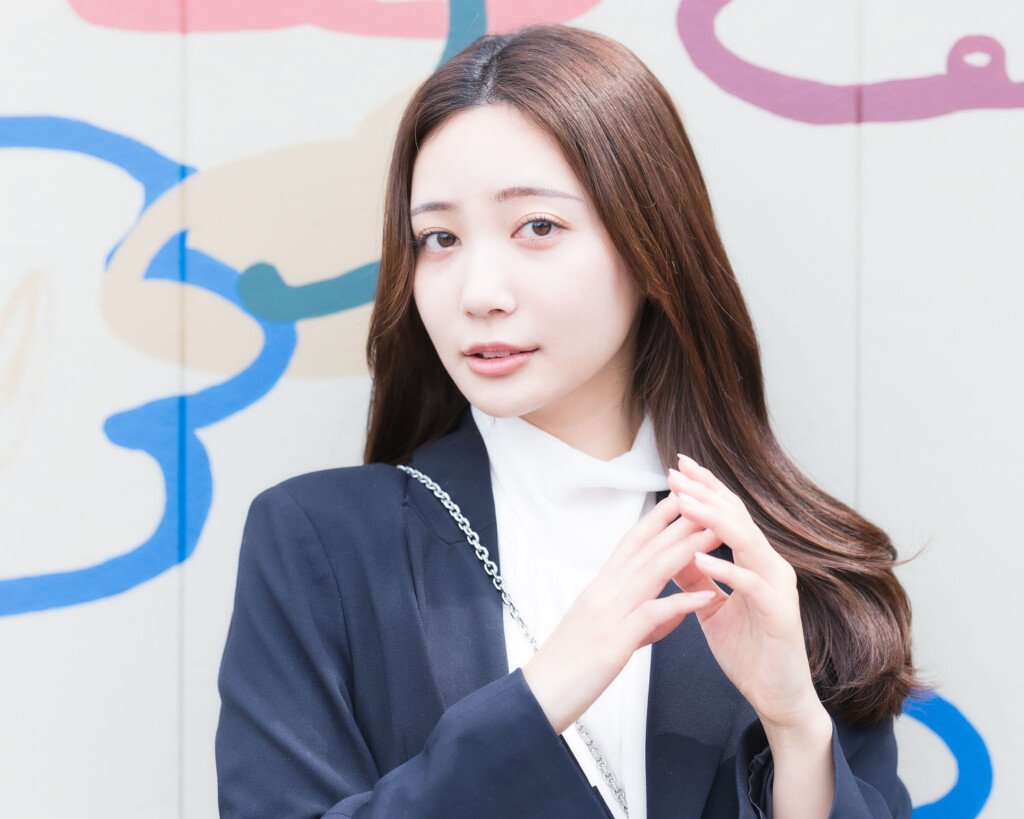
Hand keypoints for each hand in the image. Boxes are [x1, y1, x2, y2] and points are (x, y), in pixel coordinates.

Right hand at [522, 495, 719, 733]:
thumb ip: (637, 620)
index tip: (681, 497)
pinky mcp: (612, 644)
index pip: (631, 543)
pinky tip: (706, 597)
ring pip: (650, 572)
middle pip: (644, 548)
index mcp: (599, 589)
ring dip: (685, 550)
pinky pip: (650, 617)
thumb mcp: (604, 635)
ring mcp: (606, 616)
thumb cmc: (568, 669)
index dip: (657, 518)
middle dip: (678, 522)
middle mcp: (602, 593)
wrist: (537, 697)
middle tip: (707, 499)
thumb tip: (668, 614)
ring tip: (714, 534)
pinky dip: (679, 604)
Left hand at [667, 455, 828, 738]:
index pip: (729, 514)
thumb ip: (696, 576)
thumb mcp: (711, 606)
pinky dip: (725, 569)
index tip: (677, 466)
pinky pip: (752, 586)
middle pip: (738, 517)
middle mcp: (771, 566)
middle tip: (677, 470)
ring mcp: (779, 589)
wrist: (776, 697)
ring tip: (684, 502)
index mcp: (755, 561)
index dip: (705, 488)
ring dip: (714, 520)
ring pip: (748, 542)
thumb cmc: (747, 649)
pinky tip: (700, 558)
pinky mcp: (780, 616)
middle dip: (706, 492)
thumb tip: (670, 547)